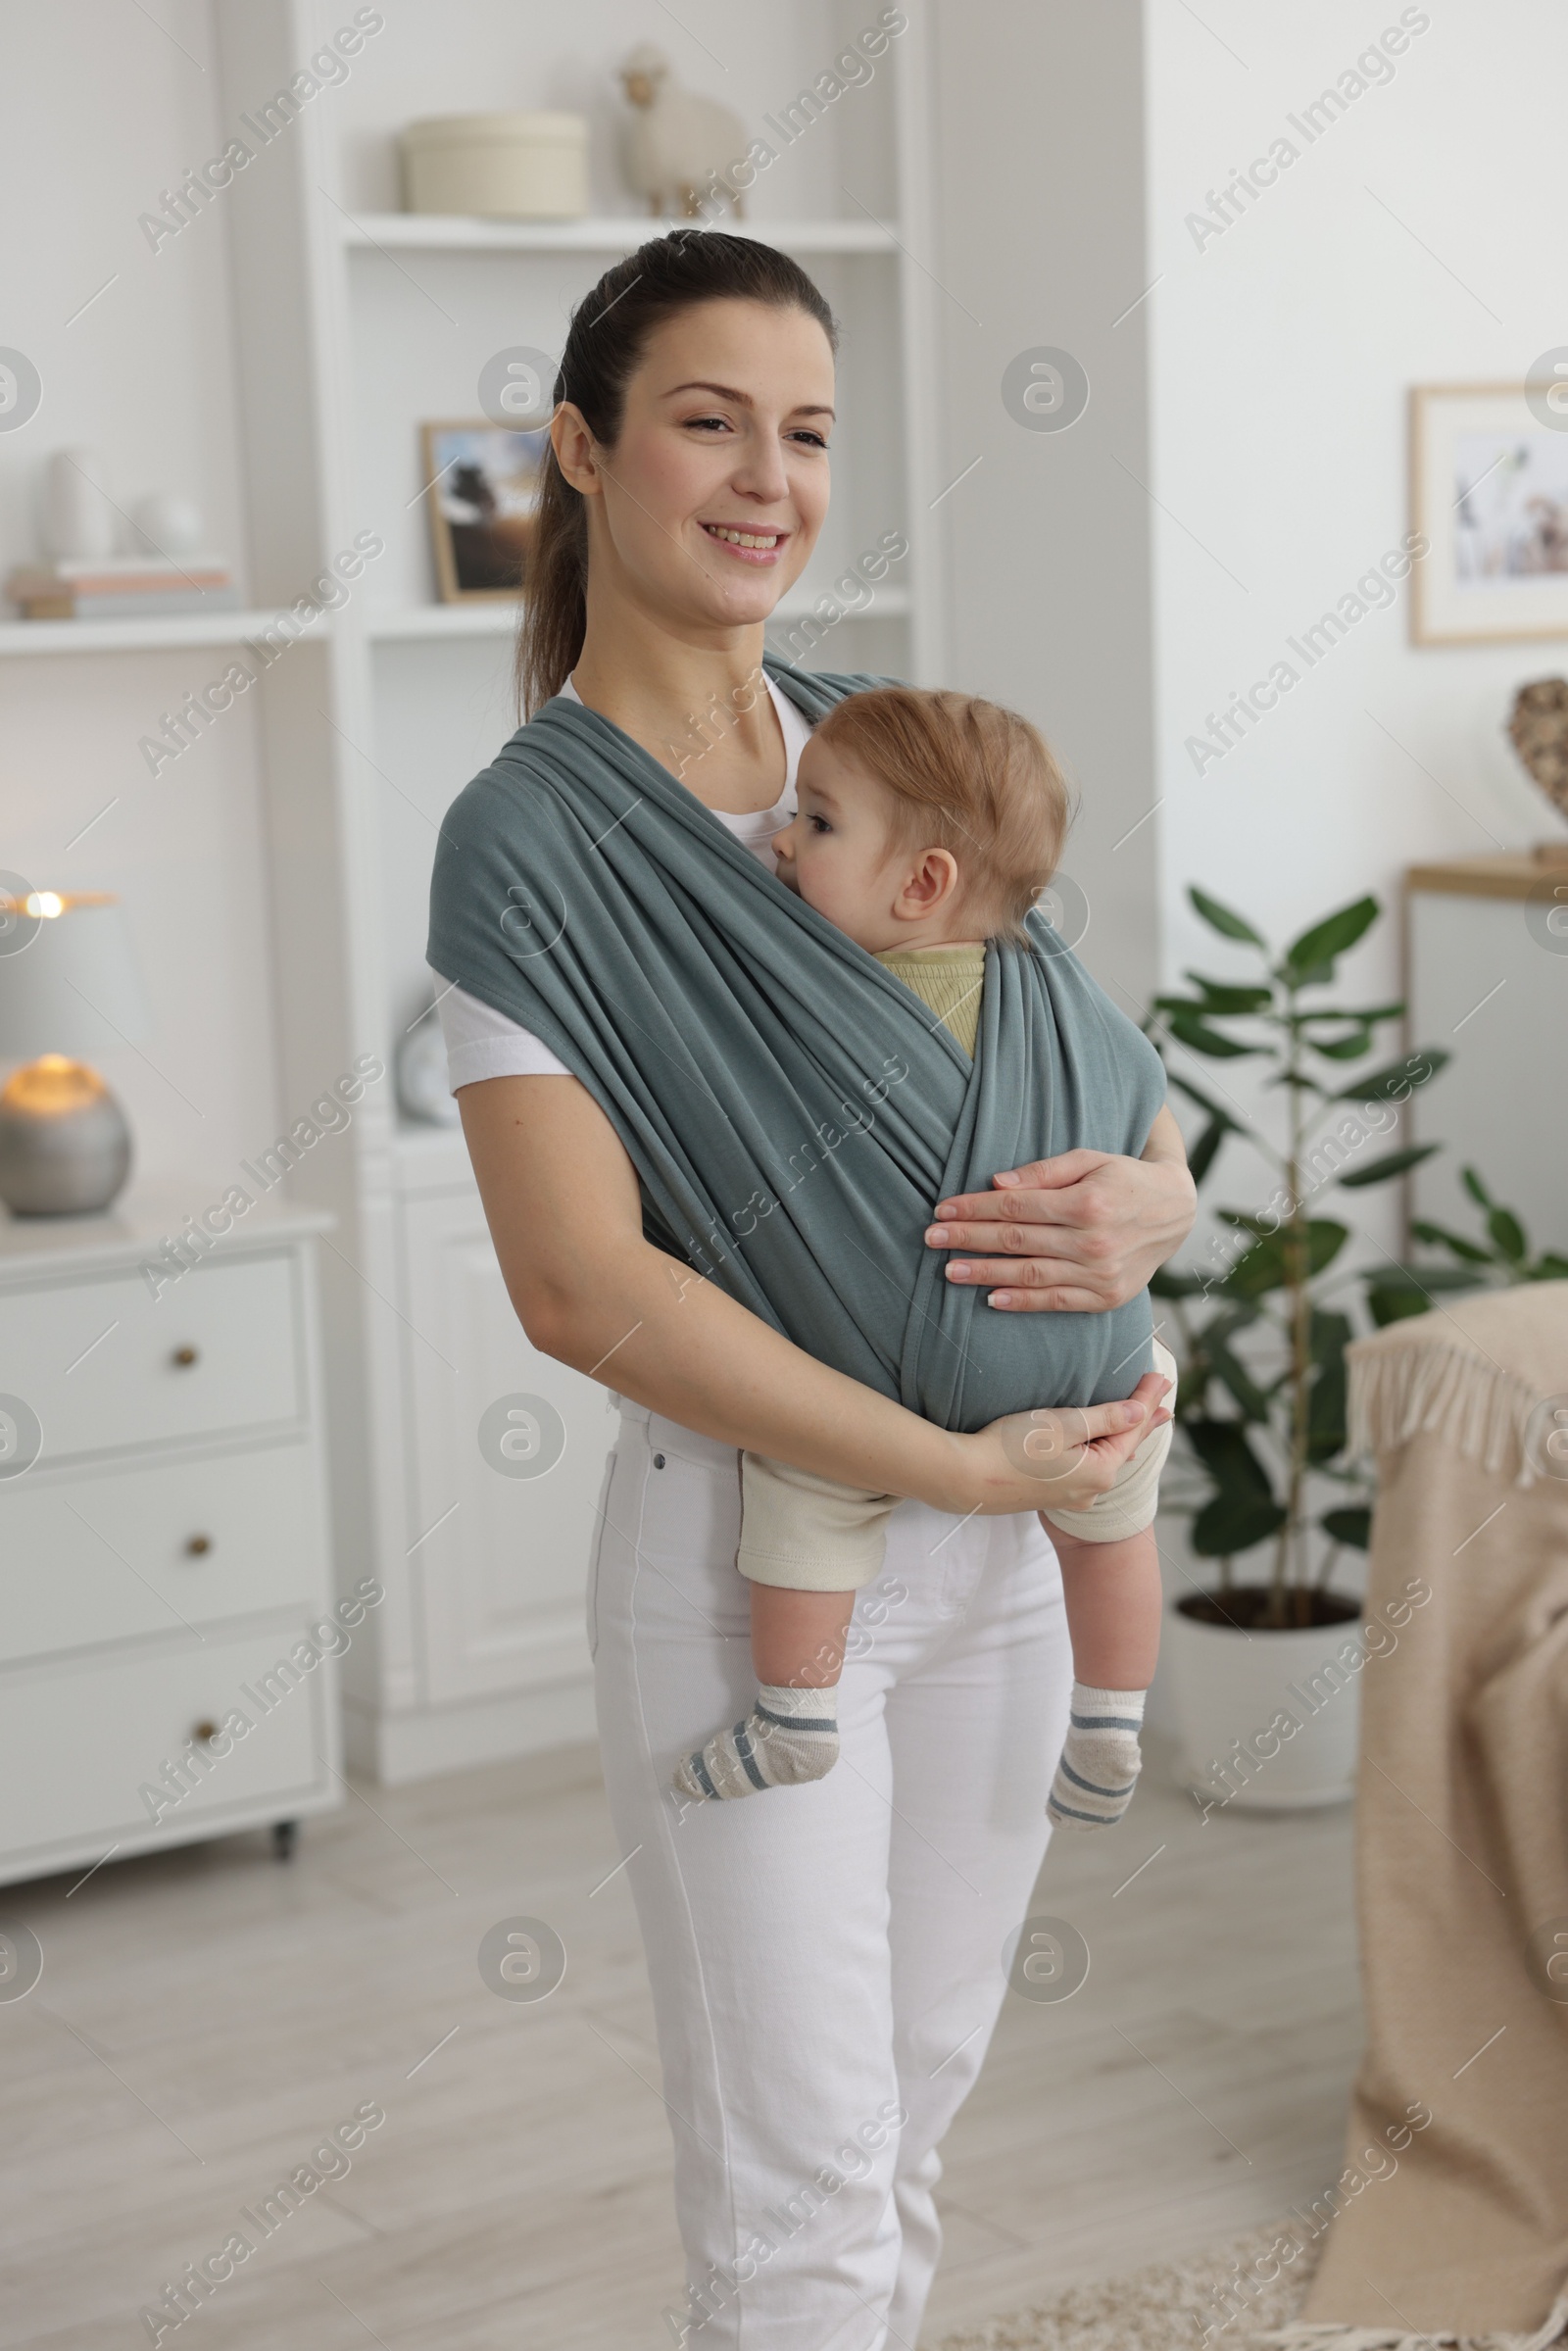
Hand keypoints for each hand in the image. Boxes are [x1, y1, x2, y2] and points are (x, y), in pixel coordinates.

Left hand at [926, 1119, 1195, 1312]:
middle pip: (1016, 1240)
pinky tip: (991, 1298)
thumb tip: (997, 1184)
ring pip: (1030, 1275)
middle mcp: (1095, 1241)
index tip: (942, 1210)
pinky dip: (1022, 1302)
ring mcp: (1102, 1274)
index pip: (1016, 1206)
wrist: (1176, 1211)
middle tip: (931, 1239)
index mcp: (1088, 1202)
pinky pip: (1056, 1302)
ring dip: (985, 1274)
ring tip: (950, 1271)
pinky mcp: (1108, 1297)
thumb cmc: (1123, 1178)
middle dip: (969, 1239)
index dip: (974, 1208)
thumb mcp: (1090, 1159)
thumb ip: (1044, 1171)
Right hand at [943, 1372, 1171, 1515]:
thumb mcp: (1063, 1425)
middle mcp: (1090, 1490)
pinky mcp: (1049, 1495)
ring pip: (1105, 1459)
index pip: (1132, 1429)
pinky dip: (1099, 1450)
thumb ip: (1106, 1419)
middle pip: (1123, 1447)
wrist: (965, 1480)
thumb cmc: (1011, 1448)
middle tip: (1165, 1402)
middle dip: (1142, 1420)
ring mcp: (1069, 1496)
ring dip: (1121, 1437)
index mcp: (1099, 1471)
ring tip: (1139, 1423)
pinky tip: (1100, 1450)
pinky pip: (1086, 1469)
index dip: (1146, 1400)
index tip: (1160, 1375)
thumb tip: (1140, 1411)